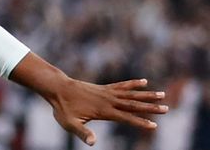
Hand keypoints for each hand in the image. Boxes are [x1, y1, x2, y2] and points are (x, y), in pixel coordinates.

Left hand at [46, 78, 167, 145]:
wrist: (57, 88)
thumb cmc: (63, 108)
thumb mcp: (70, 123)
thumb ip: (82, 133)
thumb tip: (93, 143)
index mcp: (103, 111)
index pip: (126, 118)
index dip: (140, 122)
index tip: (154, 126)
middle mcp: (108, 100)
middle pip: (133, 104)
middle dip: (150, 108)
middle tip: (167, 109)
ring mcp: (106, 92)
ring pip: (131, 94)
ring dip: (147, 95)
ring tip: (162, 94)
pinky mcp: (104, 88)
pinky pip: (122, 86)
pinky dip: (133, 84)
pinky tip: (144, 81)